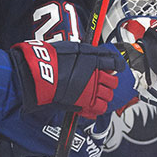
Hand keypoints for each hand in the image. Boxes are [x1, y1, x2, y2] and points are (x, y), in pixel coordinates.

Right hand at [10, 40, 124, 118]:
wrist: (39, 74)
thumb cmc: (52, 59)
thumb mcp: (73, 47)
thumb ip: (89, 52)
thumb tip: (100, 54)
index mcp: (94, 60)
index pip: (114, 62)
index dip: (117, 64)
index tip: (117, 66)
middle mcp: (95, 77)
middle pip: (113, 82)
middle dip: (111, 81)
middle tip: (105, 80)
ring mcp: (90, 91)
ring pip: (107, 96)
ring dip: (105, 94)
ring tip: (99, 93)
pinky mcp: (82, 104)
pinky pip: (97, 109)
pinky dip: (97, 107)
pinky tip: (93, 104)